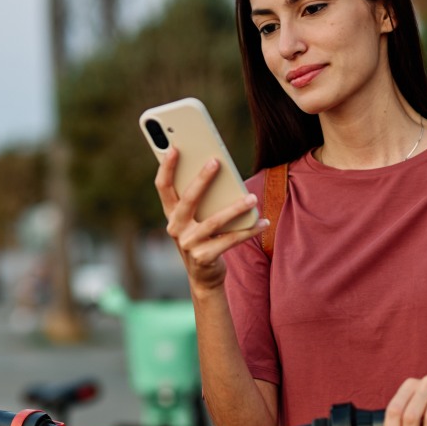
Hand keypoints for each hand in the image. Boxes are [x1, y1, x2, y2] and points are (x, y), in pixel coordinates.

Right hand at [155, 147, 267, 291]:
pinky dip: (249, 230)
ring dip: (235, 208)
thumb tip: (217, 170)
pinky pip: (230, 240)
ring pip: (214, 221)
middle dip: (202, 179)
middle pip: (188, 199)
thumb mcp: (195, 219)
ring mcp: (188, 244)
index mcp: (171, 214)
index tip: (174, 147)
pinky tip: (263, 222)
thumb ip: (200, 199)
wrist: (204, 277)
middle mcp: (175, 228)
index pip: (163, 187)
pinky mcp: (204, 257)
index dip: (166, 167)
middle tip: (216, 162)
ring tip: (253, 198)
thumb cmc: (203, 239)